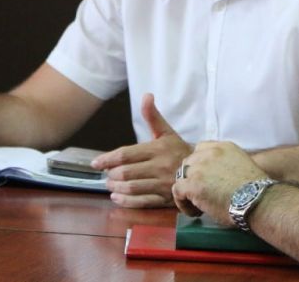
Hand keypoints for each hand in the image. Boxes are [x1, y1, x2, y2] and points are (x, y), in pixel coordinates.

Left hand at [92, 93, 191, 207]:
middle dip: (111, 174)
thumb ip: (152, 116)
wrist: (202, 170)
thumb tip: (146, 95)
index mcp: (157, 149)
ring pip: (132, 188)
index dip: (108, 159)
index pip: (126, 154)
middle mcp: (159, 167)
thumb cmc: (178, 151)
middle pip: (126, 172)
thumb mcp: (166, 132)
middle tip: (106, 174)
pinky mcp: (165, 199)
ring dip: (115, 187)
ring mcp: (162, 184)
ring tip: (109, 185)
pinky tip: (116, 197)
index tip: (96, 163)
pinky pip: (141, 202)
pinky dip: (126, 201)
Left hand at [173, 141, 266, 224]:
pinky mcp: (193, 184)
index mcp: (223, 147)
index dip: (199, 164)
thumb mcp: (242, 165)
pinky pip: (178, 191)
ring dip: (187, 190)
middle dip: (192, 177)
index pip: (200, 148)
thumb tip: (218, 177)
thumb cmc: (255, 190)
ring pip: (181, 176)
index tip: (204, 178)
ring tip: (197, 205)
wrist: (258, 200)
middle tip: (201, 193)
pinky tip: (194, 212)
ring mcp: (199, 168)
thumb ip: (226, 164)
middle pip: (189, 163)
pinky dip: (183, 203)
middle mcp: (208, 153)